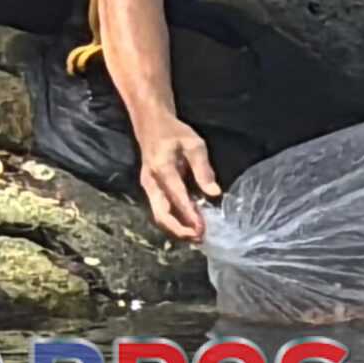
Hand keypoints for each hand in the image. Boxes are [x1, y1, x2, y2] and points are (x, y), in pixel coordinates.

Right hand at [135, 116, 219, 241]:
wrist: (150, 124)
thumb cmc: (175, 132)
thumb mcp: (194, 144)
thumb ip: (203, 169)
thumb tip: (215, 193)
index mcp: (162, 169)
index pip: (176, 198)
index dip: (189, 216)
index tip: (202, 229)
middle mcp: (151, 182)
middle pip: (161, 214)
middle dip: (179, 230)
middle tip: (199, 238)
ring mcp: (149, 187)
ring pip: (159, 215)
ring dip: (177, 228)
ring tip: (197, 236)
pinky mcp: (151, 190)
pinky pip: (160, 209)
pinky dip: (174, 220)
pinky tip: (189, 224)